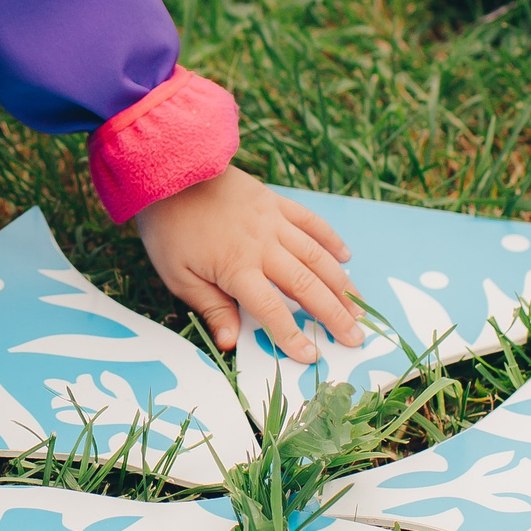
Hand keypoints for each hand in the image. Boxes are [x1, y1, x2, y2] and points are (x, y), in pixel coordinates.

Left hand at [131, 165, 362, 363]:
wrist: (171, 173)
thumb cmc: (170, 229)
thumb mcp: (178, 276)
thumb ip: (210, 308)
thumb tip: (230, 343)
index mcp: (237, 268)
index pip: (272, 310)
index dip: (293, 336)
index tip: (312, 357)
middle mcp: (263, 246)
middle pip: (306, 285)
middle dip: (334, 314)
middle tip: (356, 337)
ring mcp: (273, 221)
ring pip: (317, 255)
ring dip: (342, 283)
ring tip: (360, 306)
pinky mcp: (275, 202)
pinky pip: (311, 222)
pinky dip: (331, 239)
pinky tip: (346, 257)